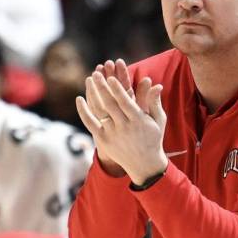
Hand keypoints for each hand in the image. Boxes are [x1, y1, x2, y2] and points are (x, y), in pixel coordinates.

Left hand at [76, 70, 166, 184]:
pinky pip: (90, 124)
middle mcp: (124, 128)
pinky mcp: (103, 140)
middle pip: (110, 105)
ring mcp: (113, 134)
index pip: (126, 102)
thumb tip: (156, 85)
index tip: (111, 78)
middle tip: (96, 74)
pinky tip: (79, 99)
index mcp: (139, 121)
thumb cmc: (153, 138)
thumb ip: (154, 102)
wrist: (144, 164)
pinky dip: (84, 112)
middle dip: (102, 88)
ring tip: (89, 79)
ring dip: (93, 95)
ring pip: (100, 111)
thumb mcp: (158, 120)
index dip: (117, 90)